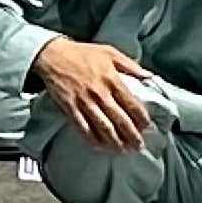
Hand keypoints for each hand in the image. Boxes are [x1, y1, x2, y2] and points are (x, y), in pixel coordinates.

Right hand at [31, 37, 153, 151]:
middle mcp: (100, 93)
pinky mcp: (70, 107)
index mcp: (112, 80)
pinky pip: (82, 126)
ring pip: (103, 127)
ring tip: (122, 150)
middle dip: (131, 135)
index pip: (132, 105)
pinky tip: (99, 146)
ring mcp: (84, 102)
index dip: (141, 119)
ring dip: (114, 141)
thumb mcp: (110, 52)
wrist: (52, 54)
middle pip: (120, 120)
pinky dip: (91, 138)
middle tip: (138, 146)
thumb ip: (130, 65)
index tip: (146, 127)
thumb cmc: (82, 53)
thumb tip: (149, 76)